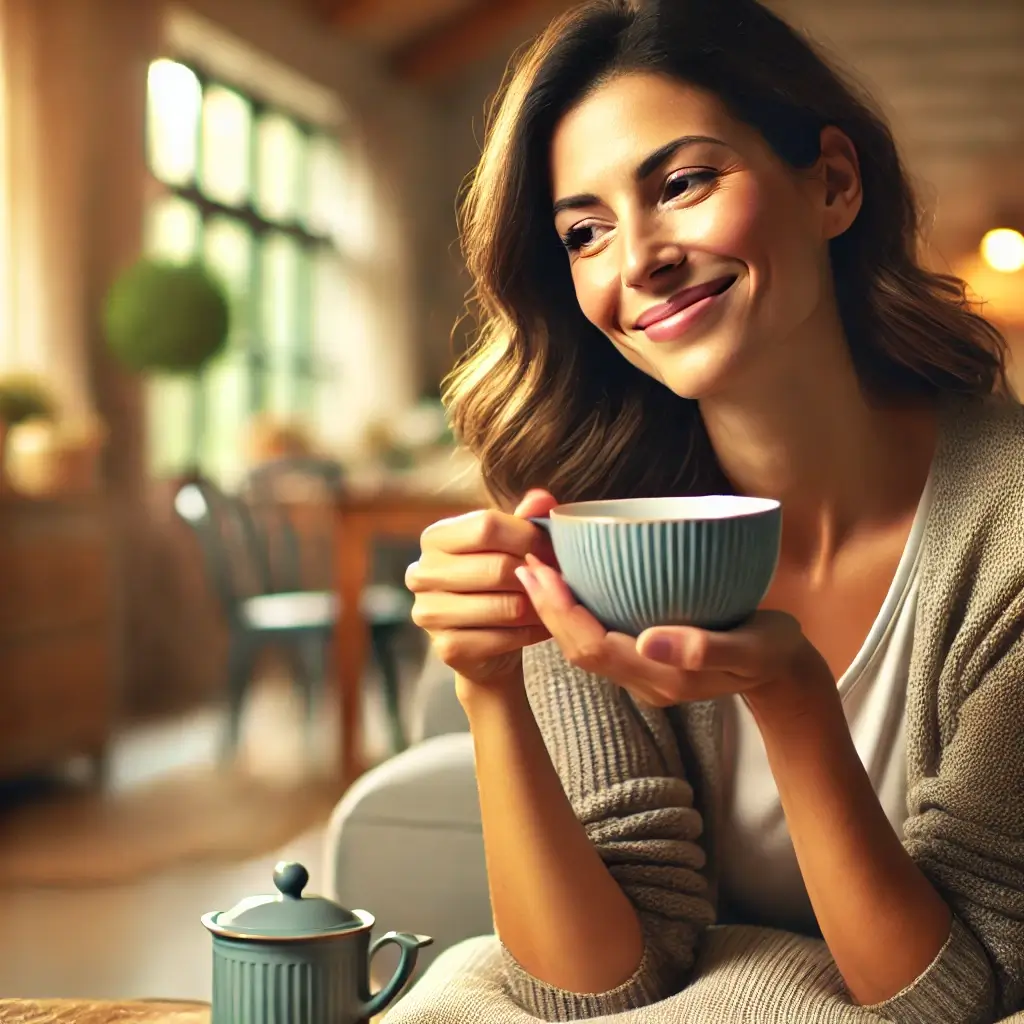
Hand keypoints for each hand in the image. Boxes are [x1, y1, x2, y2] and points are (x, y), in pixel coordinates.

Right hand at [406, 489, 559, 687]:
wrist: (488, 644)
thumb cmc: (500, 582)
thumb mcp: (512, 544)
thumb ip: (527, 518)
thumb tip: (543, 498)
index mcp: (435, 537)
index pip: (487, 526)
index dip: (529, 537)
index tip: (553, 548)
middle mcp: (423, 572)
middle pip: (498, 568)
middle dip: (538, 575)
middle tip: (562, 580)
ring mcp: (430, 613)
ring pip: (506, 607)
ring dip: (539, 607)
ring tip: (554, 603)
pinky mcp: (447, 648)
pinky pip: (504, 638)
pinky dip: (531, 633)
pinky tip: (540, 628)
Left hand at [515, 556, 832, 707]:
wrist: (785, 672)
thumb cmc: (771, 652)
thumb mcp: (753, 648)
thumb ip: (706, 649)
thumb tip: (649, 641)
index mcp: (661, 678)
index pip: (591, 648)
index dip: (559, 613)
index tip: (539, 572)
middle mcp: (643, 679)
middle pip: (577, 648)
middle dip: (547, 607)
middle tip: (526, 561)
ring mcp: (643, 673)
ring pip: (584, 645)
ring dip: (557, 609)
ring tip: (538, 566)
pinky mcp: (646, 659)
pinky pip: (599, 637)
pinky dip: (578, 610)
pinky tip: (572, 581)